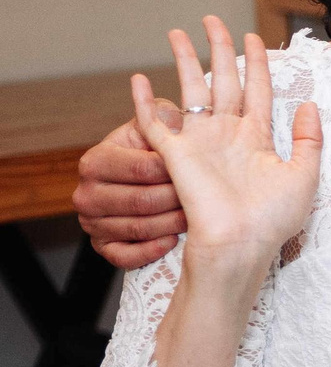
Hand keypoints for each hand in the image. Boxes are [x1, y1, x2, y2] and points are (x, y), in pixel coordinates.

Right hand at [76, 118, 186, 268]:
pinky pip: (125, 256)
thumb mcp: (153, 129)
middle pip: (141, 201)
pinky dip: (151, 250)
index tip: (200, 169)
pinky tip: (173, 241)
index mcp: (96, 160)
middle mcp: (87, 193)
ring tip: (197, 216)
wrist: (135, 182)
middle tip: (206, 197)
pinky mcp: (102, 246)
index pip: (141, 168)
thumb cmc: (150, 153)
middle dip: (177, 199)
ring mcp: (92, 223)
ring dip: (172, 224)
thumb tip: (170, 111)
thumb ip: (162, 117)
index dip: (174, 169)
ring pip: (138, 228)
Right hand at [130, 19, 321, 273]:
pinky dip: (144, 101)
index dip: (257, 62)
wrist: (241, 246)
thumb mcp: (304, 176)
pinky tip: (137, 80)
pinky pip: (156, 123)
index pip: (258, 89)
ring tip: (176, 33)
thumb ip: (309, 140)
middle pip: (223, 80)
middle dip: (218, 49)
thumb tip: (312, 106)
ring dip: (184, 61)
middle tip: (212, 19)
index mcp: (257, 138)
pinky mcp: (175, 155)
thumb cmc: (273, 220)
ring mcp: (200, 142)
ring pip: (191, 90)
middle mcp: (227, 135)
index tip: (255, 36)